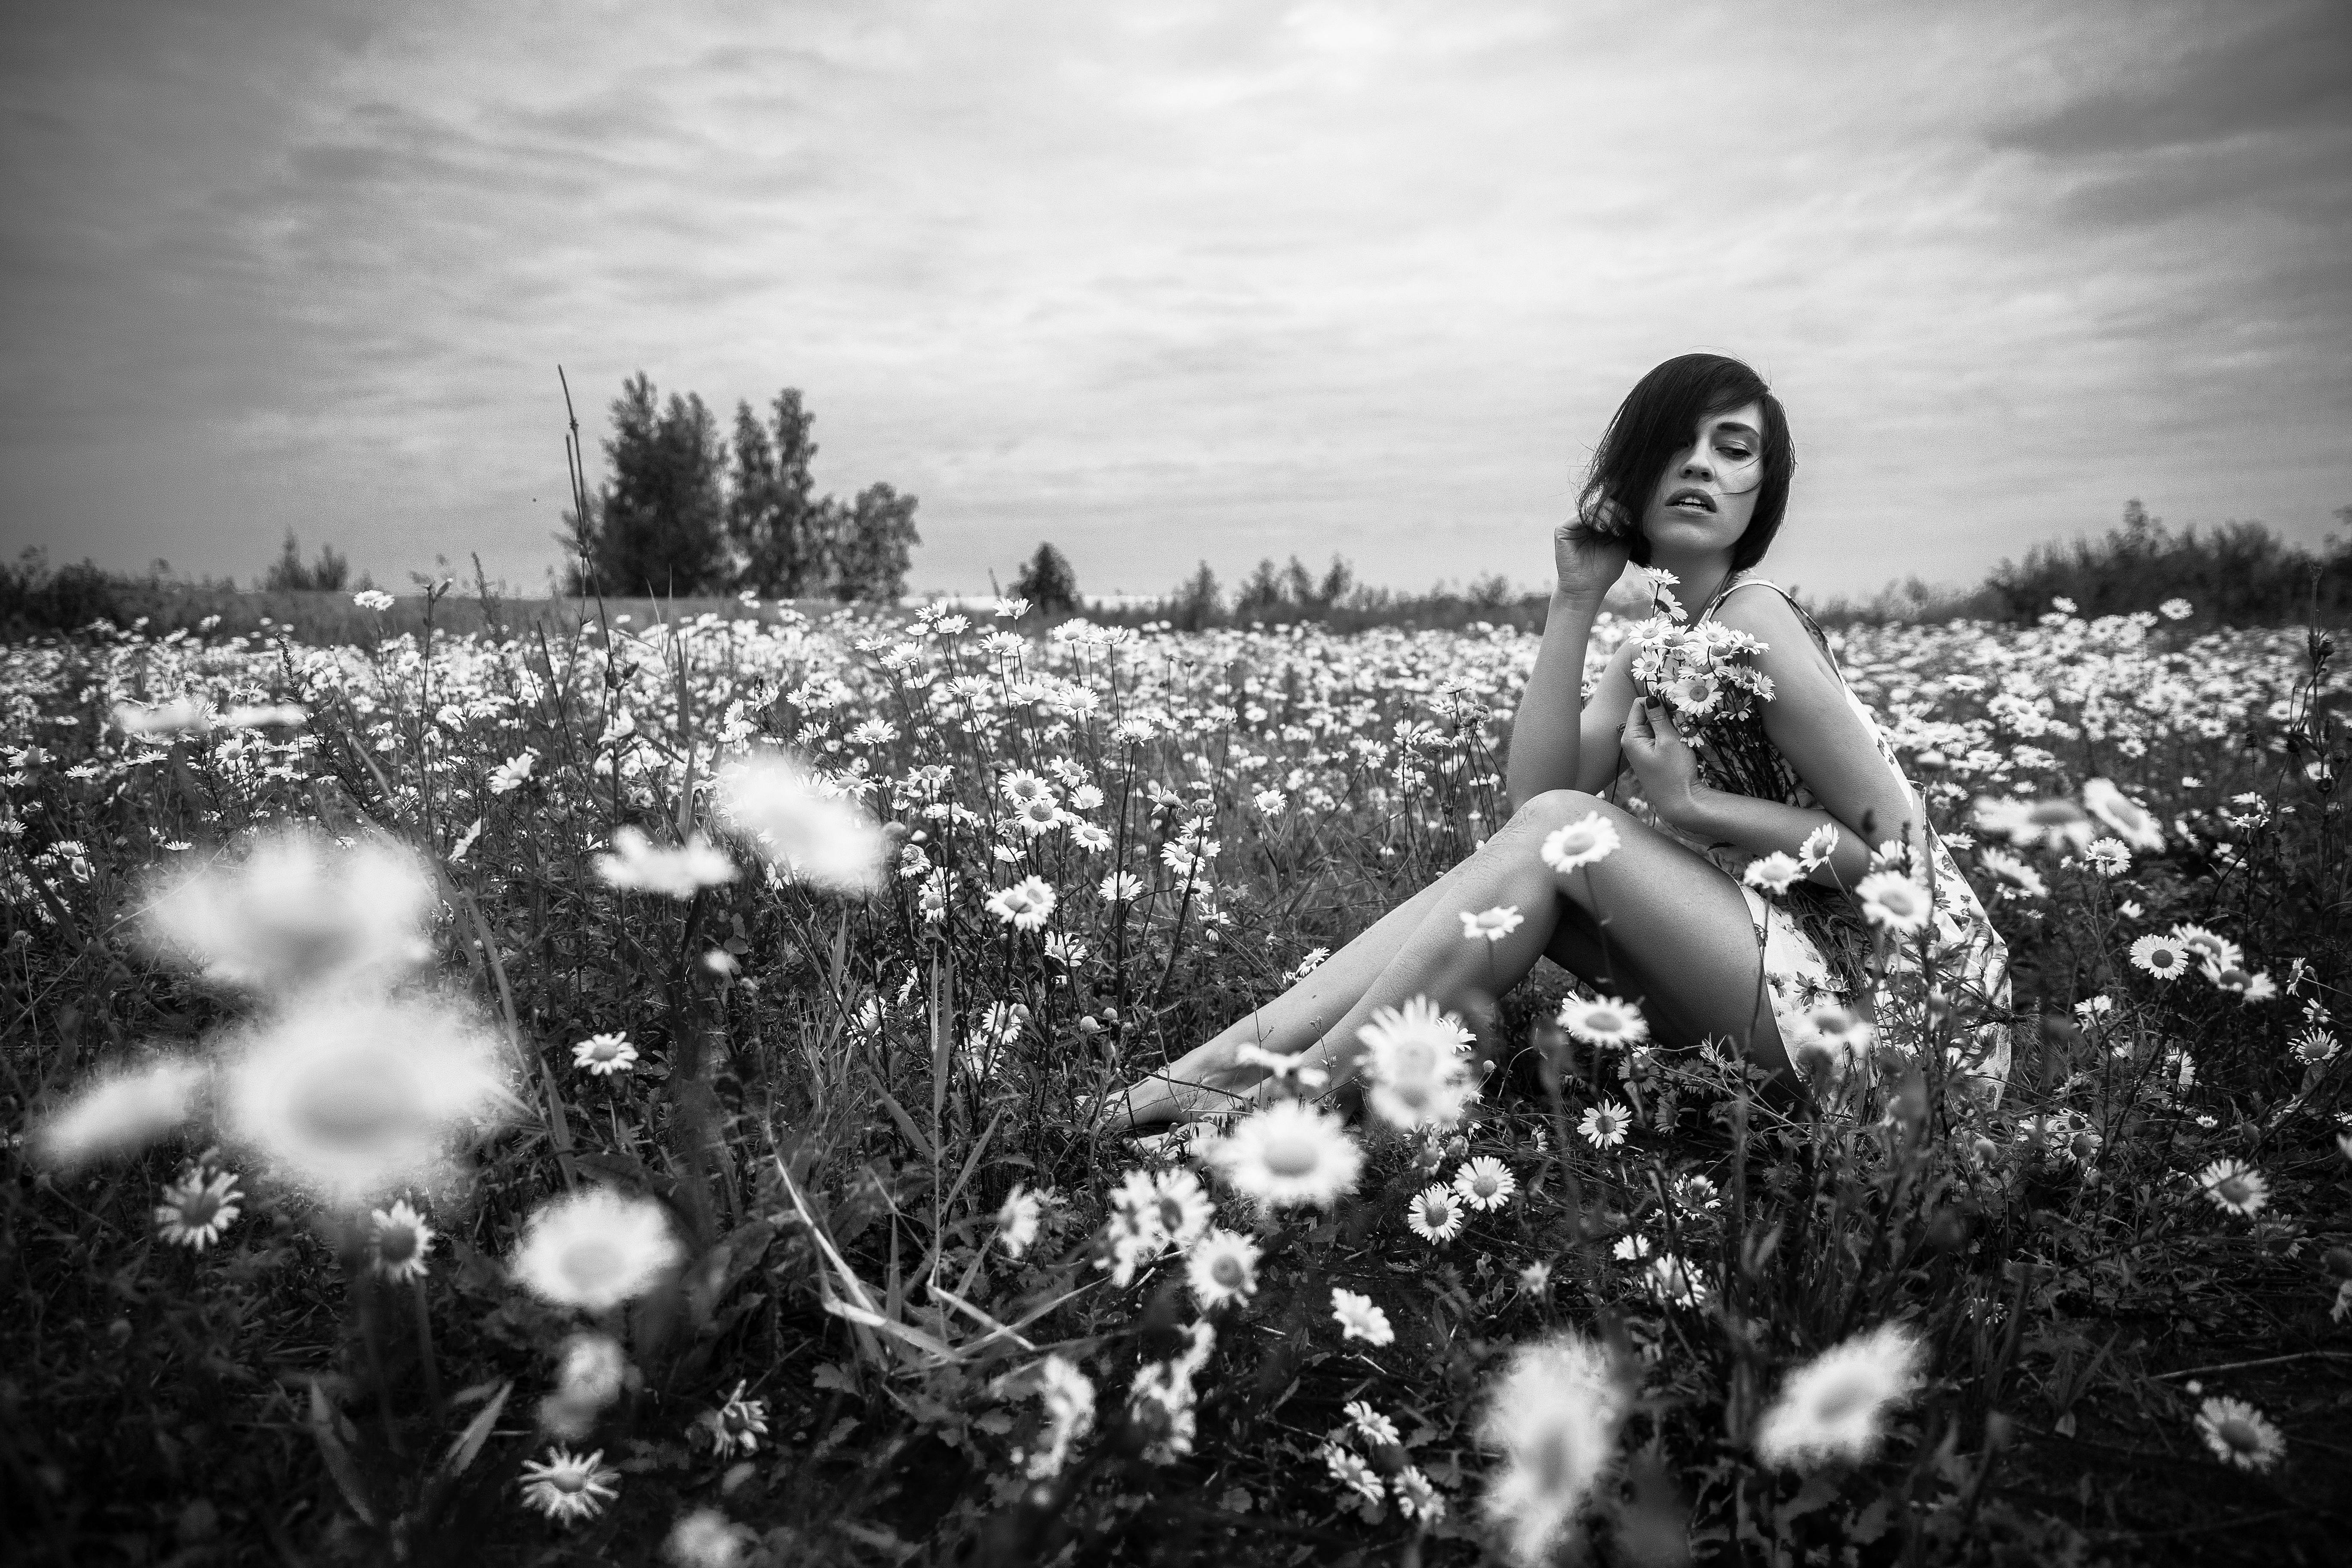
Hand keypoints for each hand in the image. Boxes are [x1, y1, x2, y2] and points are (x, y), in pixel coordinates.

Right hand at [1552, 501, 1631, 602]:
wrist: (1588, 589)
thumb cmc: (1605, 570)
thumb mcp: (1622, 546)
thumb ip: (1626, 528)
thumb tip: (1637, 511)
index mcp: (1599, 525)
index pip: (1611, 508)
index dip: (1623, 510)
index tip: (1632, 521)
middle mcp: (1585, 523)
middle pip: (1603, 504)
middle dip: (1617, 511)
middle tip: (1626, 522)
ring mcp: (1573, 526)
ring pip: (1592, 508)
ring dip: (1608, 516)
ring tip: (1615, 530)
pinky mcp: (1562, 530)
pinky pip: (1579, 516)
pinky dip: (1593, 519)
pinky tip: (1602, 529)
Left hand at [1623, 695, 1706, 828]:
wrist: (1680, 802)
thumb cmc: (1674, 773)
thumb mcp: (1669, 740)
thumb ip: (1659, 717)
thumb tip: (1651, 697)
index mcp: (1630, 736)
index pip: (1639, 705)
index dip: (1657, 702)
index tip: (1675, 707)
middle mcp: (1631, 742)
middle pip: (1647, 714)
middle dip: (1665, 713)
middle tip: (1681, 721)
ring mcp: (1641, 749)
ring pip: (1655, 725)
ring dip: (1670, 724)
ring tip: (1682, 734)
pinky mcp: (1651, 755)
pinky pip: (1659, 737)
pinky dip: (1670, 735)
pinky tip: (1680, 741)